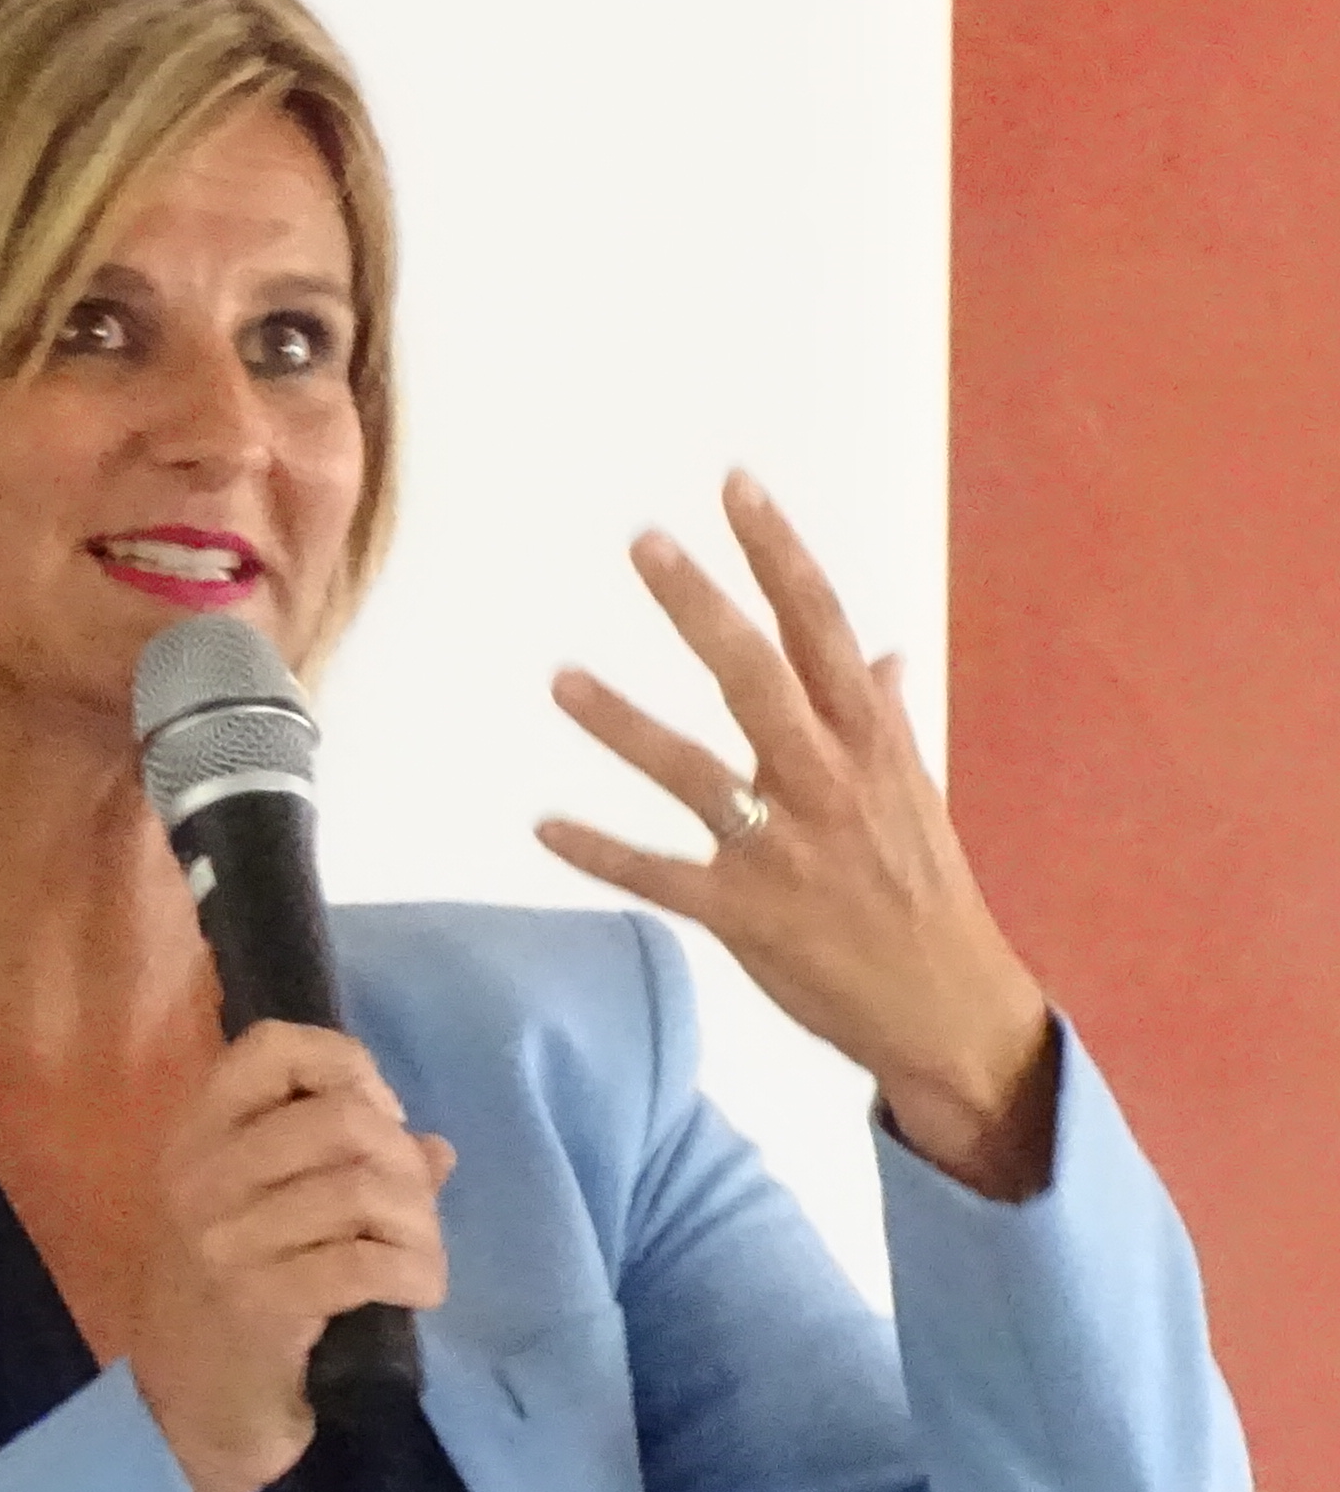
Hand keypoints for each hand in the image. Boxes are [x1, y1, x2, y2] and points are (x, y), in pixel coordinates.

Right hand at [122, 1023, 457, 1491]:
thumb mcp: (265, 1225)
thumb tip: (435, 1147)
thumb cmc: (229, 1313)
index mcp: (194, 1142)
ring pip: (363, 1188)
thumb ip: (345, 1173)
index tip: (377, 1119)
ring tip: (417, 1257)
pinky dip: (415, 1272)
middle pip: (340, 1117)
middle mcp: (199, 1179)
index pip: (270, 1048)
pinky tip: (417, 1291)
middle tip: (410, 1211)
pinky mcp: (258, 1305)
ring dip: (419, 1225)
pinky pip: (366, 1262)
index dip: (346, 1066)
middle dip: (402, 1161)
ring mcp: (223, 1242)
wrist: (180, 1422)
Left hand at [539, 474, 1057, 1195]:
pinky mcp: (745, 915)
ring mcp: (785, 850)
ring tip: (559, 679)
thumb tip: (879, 652)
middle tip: (643, 543)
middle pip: (759, 677)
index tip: (737, 487)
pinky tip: (542, 826)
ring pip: (694, 773)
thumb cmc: (923, 889)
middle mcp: (830, 783)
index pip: (823, 627)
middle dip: (702, 607)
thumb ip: (883, 717)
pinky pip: (659, 876)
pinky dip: (599, 851)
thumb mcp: (913, 792)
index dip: (780, 554)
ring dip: (624, 724)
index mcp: (873, 743)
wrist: (949, 1005)